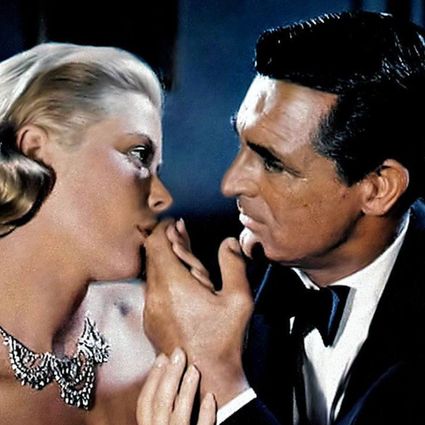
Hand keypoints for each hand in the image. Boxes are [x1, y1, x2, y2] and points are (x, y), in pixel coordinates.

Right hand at [137, 348, 215, 424]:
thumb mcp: (163, 423)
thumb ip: (164, 411)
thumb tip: (171, 377)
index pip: (145, 403)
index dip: (153, 378)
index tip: (162, 356)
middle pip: (160, 403)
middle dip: (169, 375)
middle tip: (179, 352)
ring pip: (179, 416)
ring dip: (186, 390)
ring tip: (194, 369)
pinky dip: (206, 413)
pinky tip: (210, 397)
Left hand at [144, 220, 253, 406]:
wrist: (204, 377)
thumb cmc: (222, 340)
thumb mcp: (237, 300)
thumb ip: (233, 265)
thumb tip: (229, 242)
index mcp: (174, 285)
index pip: (157, 243)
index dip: (164, 228)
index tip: (176, 224)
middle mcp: (155, 295)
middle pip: (153, 256)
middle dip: (167, 242)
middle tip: (182, 235)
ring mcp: (150, 310)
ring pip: (152, 273)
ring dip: (166, 261)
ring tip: (185, 261)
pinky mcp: (150, 321)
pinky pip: (152, 291)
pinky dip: (163, 279)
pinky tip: (180, 285)